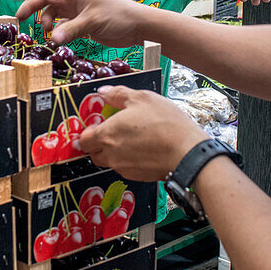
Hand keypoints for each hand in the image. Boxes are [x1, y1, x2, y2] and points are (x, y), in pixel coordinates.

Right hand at [13, 0, 143, 45]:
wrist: (139, 26)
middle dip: (34, 7)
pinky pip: (66, 25)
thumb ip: (72, 30)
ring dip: (48, 21)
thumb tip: (52, 39)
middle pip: (49, 0)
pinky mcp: (86, 23)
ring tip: (46, 32)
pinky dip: (59, 30)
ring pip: (56, 13)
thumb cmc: (119, 17)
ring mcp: (81, 11)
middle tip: (21, 19)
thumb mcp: (93, 22)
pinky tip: (58, 38)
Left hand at [78, 86, 207, 181]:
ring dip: (115, 151)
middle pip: (94, 153)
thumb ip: (117, 94)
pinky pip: (125, 168)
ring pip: (110, 161)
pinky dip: (130, 159)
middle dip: (99, 143)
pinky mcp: (137, 177)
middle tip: (114, 130)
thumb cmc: (165, 124)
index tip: (97, 125)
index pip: (83, 140)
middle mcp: (111, 155)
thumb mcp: (141, 98)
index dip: (88, 132)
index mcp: (106, 135)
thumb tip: (103, 92)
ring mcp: (123, 168)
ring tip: (133, 138)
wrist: (187, 153)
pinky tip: (144, 148)